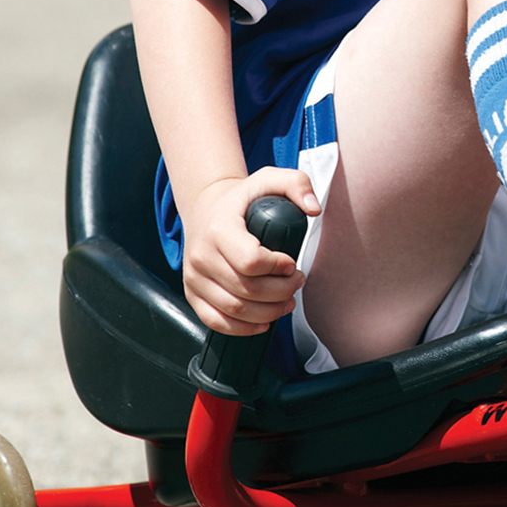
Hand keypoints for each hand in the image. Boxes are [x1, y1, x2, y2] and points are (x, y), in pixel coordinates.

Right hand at [182, 169, 318, 334]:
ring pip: (234, 309)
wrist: (206, 208)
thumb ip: (297, 183)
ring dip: (268, 312)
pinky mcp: (192, 294)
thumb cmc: (243, 198)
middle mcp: (201, 255)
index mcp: (219, 229)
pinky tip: (264, 322)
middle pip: (246, 289)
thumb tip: (314, 209)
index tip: (292, 263)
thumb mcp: (270, 178)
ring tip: (287, 300)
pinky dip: (242, 329)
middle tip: (297, 282)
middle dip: (281, 292)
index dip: (277, 267)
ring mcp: (194, 278)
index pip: (250, 261)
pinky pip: (215, 322)